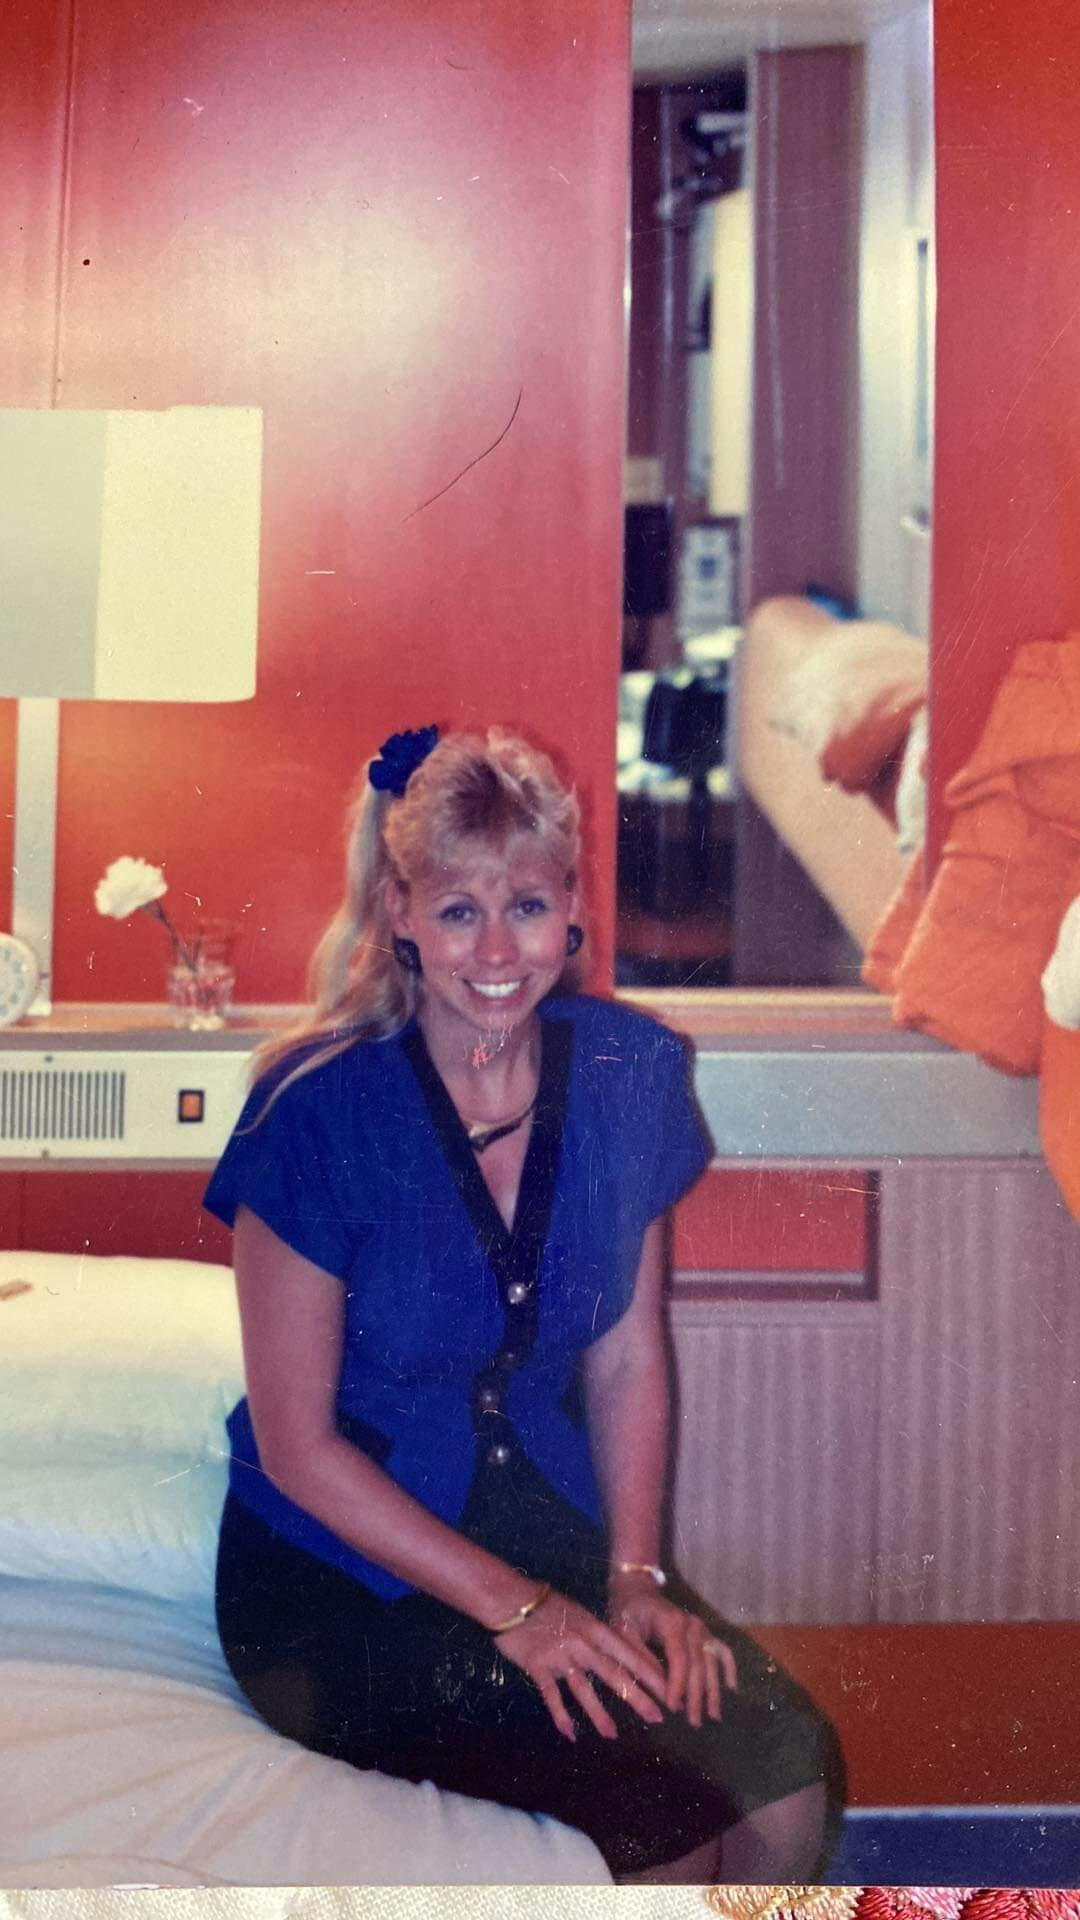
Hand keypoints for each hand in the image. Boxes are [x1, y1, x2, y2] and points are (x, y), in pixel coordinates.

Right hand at [494, 1588, 668, 1741]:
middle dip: (637, 1697)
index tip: (668, 1689)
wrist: (512, 1600)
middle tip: (657, 1717)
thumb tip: (619, 1652)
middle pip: (614, 1674)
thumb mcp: (579, 1614)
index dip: (650, 1673)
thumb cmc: (547, 1606)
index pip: (629, 1654)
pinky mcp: (539, 1667)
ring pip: (584, 1690)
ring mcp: (560, 1656)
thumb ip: (597, 1635)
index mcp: (595, 1629)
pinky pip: (552, 1696)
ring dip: (599, 1714)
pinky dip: (561, 1716)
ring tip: (613, 1735)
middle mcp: (582, 1644)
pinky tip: (570, 1735)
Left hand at [608, 1572, 736, 1727]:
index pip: (680, 1658)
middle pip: (698, 1664)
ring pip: (711, 1662)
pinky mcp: (704, 1633)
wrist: (636, 1590)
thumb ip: (641, 1659)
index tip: (673, 1708)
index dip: (678, 1684)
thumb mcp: (624, 1634)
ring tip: (713, 1716)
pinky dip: (728, 1667)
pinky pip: (722, 1650)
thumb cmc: (627, 1612)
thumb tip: (659, 1691)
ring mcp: (701, 1628)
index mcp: (672, 1622)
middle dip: (696, 1695)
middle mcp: (692, 1625)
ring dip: (713, 1689)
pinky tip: (731, 1687)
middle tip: (693, 1722)